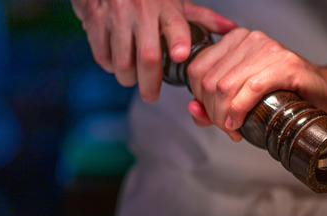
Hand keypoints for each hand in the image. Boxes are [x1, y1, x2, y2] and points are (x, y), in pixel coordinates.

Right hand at [71, 0, 235, 102]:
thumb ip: (203, 17)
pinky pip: (102, 55)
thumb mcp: (177, 0)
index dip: (178, 41)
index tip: (181, 56)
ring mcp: (116, 16)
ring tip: (133, 81)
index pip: (175, 25)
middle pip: (148, 56)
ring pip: (122, 61)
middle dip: (150, 83)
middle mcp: (140, 10)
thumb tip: (231, 29)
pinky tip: (117, 66)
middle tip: (151, 95)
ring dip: (128, 78)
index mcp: (165, 5)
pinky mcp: (95, 20)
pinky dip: (110, 67)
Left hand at [185, 28, 326, 140]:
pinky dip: (239, 110)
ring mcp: (268, 49)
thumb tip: (194, 110)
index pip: (197, 69)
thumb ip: (215, 102)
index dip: (199, 100)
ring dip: (225, 116)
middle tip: (227, 129)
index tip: (215, 119)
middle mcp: (249, 39)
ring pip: (225, 86)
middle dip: (213, 113)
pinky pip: (250, 88)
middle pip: (209, 80)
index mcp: (235, 40)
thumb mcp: (244, 96)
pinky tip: (239, 123)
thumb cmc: (287, 94)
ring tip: (234, 130)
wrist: (326, 93)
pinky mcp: (285, 64)